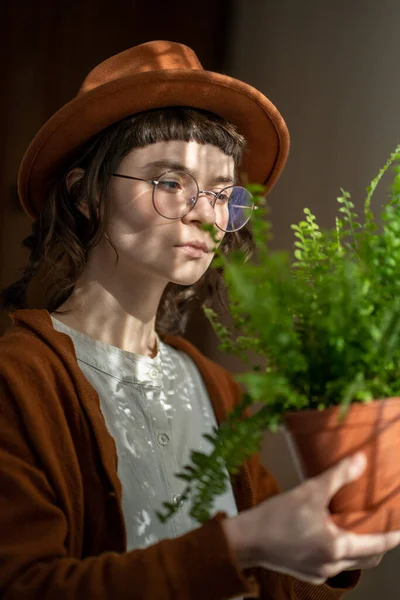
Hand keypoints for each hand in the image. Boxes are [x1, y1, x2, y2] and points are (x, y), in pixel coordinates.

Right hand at [223, 453, 399, 583]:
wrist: (246, 541)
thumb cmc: (275, 518)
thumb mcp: (309, 491)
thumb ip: (337, 476)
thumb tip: (360, 461)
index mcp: (336, 547)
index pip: (377, 545)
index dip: (393, 536)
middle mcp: (331, 565)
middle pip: (367, 559)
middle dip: (378, 544)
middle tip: (382, 526)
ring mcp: (318, 572)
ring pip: (350, 563)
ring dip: (358, 548)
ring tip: (357, 528)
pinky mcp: (306, 573)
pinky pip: (332, 565)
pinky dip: (339, 552)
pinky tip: (330, 535)